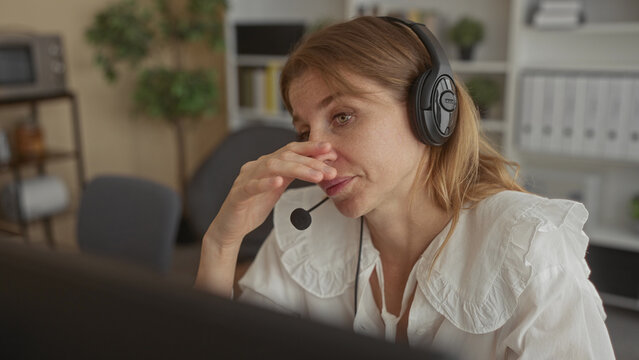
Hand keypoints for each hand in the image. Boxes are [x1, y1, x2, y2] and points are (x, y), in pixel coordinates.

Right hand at [204, 141, 336, 248]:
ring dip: (297, 169)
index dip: (310, 148)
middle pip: (285, 156)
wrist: (231, 227)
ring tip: (316, 176)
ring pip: (272, 167)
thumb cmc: (255, 205)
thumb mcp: (278, 187)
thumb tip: (318, 164)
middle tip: (331, 169)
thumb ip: (293, 174)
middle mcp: (256, 166)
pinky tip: (279, 182)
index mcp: (267, 164)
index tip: (331, 150)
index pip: (291, 150)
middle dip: (310, 161)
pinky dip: (266, 183)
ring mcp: (246, 179)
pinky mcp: (238, 195)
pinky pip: (252, 186)